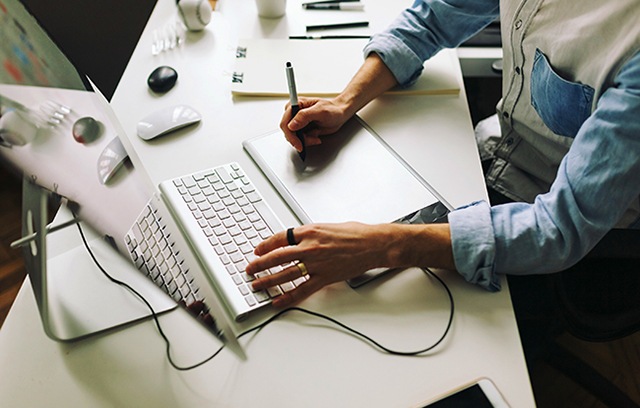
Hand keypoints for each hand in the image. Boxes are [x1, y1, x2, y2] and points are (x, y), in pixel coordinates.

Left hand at [246, 222, 391, 307]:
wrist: (373, 243)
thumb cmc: (355, 233)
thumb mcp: (327, 226)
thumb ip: (310, 234)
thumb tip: (298, 239)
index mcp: (309, 231)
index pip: (280, 237)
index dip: (265, 245)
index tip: (258, 250)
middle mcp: (310, 247)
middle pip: (277, 256)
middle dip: (260, 264)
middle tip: (249, 269)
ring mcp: (316, 263)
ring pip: (285, 274)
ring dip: (268, 281)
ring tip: (257, 285)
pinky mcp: (325, 277)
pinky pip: (302, 289)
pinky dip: (288, 296)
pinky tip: (278, 300)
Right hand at [280, 97, 350, 151]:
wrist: (340, 114)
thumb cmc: (332, 109)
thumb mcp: (320, 111)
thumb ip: (304, 116)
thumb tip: (292, 125)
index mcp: (296, 104)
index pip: (285, 122)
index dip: (290, 134)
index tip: (298, 143)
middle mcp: (294, 113)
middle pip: (288, 131)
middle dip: (299, 139)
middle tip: (311, 140)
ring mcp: (297, 122)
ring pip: (293, 137)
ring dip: (305, 140)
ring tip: (316, 136)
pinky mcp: (302, 129)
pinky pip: (300, 139)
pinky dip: (308, 141)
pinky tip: (316, 136)